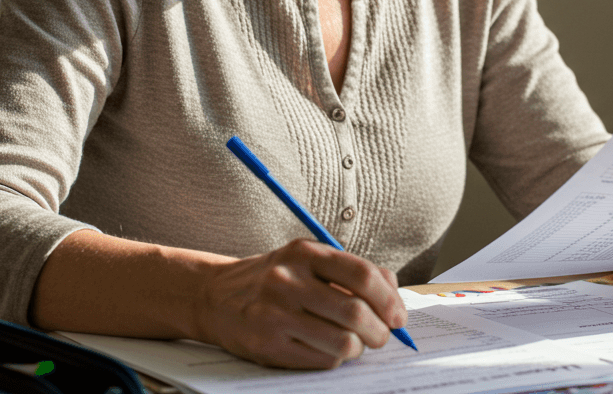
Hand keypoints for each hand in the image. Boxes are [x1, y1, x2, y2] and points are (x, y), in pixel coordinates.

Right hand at [193, 238, 406, 368]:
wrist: (214, 296)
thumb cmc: (273, 279)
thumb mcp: (308, 259)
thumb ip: (352, 271)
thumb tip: (395, 298)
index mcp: (305, 253)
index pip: (363, 276)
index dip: (389, 301)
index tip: (398, 317)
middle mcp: (288, 280)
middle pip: (356, 313)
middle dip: (379, 332)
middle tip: (381, 336)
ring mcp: (275, 314)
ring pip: (342, 342)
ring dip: (358, 349)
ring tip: (355, 345)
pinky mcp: (267, 345)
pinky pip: (320, 361)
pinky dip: (334, 359)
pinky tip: (327, 350)